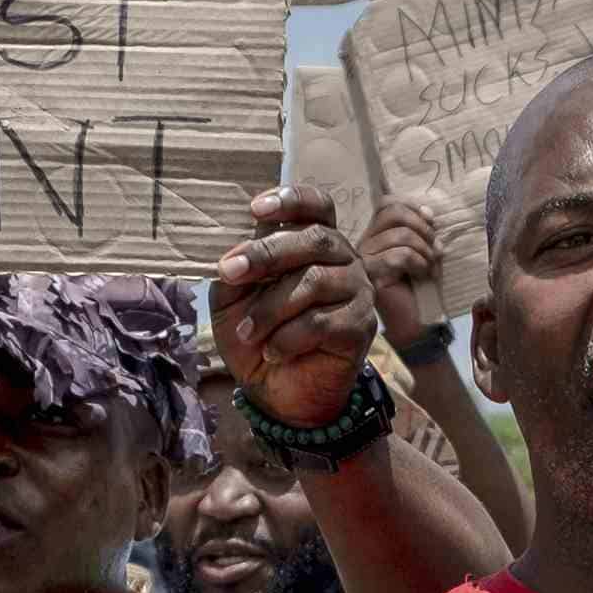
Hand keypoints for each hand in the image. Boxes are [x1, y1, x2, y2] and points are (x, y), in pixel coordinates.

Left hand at [215, 184, 379, 430]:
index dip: (292, 200)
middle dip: (267, 254)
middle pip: (315, 239)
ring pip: (316, 282)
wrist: (277, 392)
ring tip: (247, 333)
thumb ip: (236, 272)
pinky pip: (323, 322)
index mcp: (313, 243)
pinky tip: (272, 351)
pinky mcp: (362, 326)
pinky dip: (289, 337)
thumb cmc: (257, 336)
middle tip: (229, 273)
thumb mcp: (232, 299)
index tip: (256, 210)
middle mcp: (342, 260)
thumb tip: (237, 258)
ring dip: (271, 308)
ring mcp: (358, 291)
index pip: (317, 207)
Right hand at [359, 200, 445, 341]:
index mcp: (375, 234)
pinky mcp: (370, 275)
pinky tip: (423, 275)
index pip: (388, 203)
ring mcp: (363, 259)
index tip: (433, 221)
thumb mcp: (423, 250)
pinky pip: (398, 256)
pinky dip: (419, 263)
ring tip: (431, 266)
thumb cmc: (420, 287)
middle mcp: (364, 243)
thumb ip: (421, 229)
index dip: (413, 207)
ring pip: (400, 235)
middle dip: (423, 228)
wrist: (415, 324)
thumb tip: (428, 212)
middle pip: (393, 213)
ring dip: (425, 250)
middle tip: (436, 249)